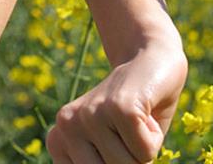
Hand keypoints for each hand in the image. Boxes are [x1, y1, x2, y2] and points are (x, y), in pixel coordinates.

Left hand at [46, 40, 187, 162]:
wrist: (149, 59)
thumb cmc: (132, 112)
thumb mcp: (109, 147)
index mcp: (57, 140)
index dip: (112, 162)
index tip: (113, 142)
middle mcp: (66, 125)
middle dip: (128, 160)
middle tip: (127, 131)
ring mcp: (90, 114)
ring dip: (143, 147)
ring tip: (135, 118)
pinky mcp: (117, 107)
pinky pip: (144, 152)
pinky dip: (154, 137)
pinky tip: (145, 111)